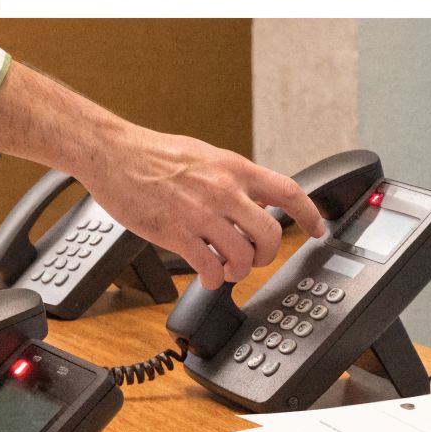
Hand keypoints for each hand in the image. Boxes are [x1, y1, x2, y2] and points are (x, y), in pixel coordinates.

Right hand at [0, 62, 322, 287]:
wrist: (112, 153)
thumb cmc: (151, 153)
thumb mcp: (204, 155)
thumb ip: (230, 176)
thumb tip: (252, 194)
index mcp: (234, 168)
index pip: (288, 191)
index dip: (310, 214)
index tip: (318, 230)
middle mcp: (224, 190)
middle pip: (270, 233)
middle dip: (267, 254)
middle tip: (255, 258)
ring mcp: (202, 213)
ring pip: (242, 255)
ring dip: (238, 270)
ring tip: (226, 268)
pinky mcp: (177, 232)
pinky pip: (208, 267)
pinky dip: (211, 279)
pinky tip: (205, 276)